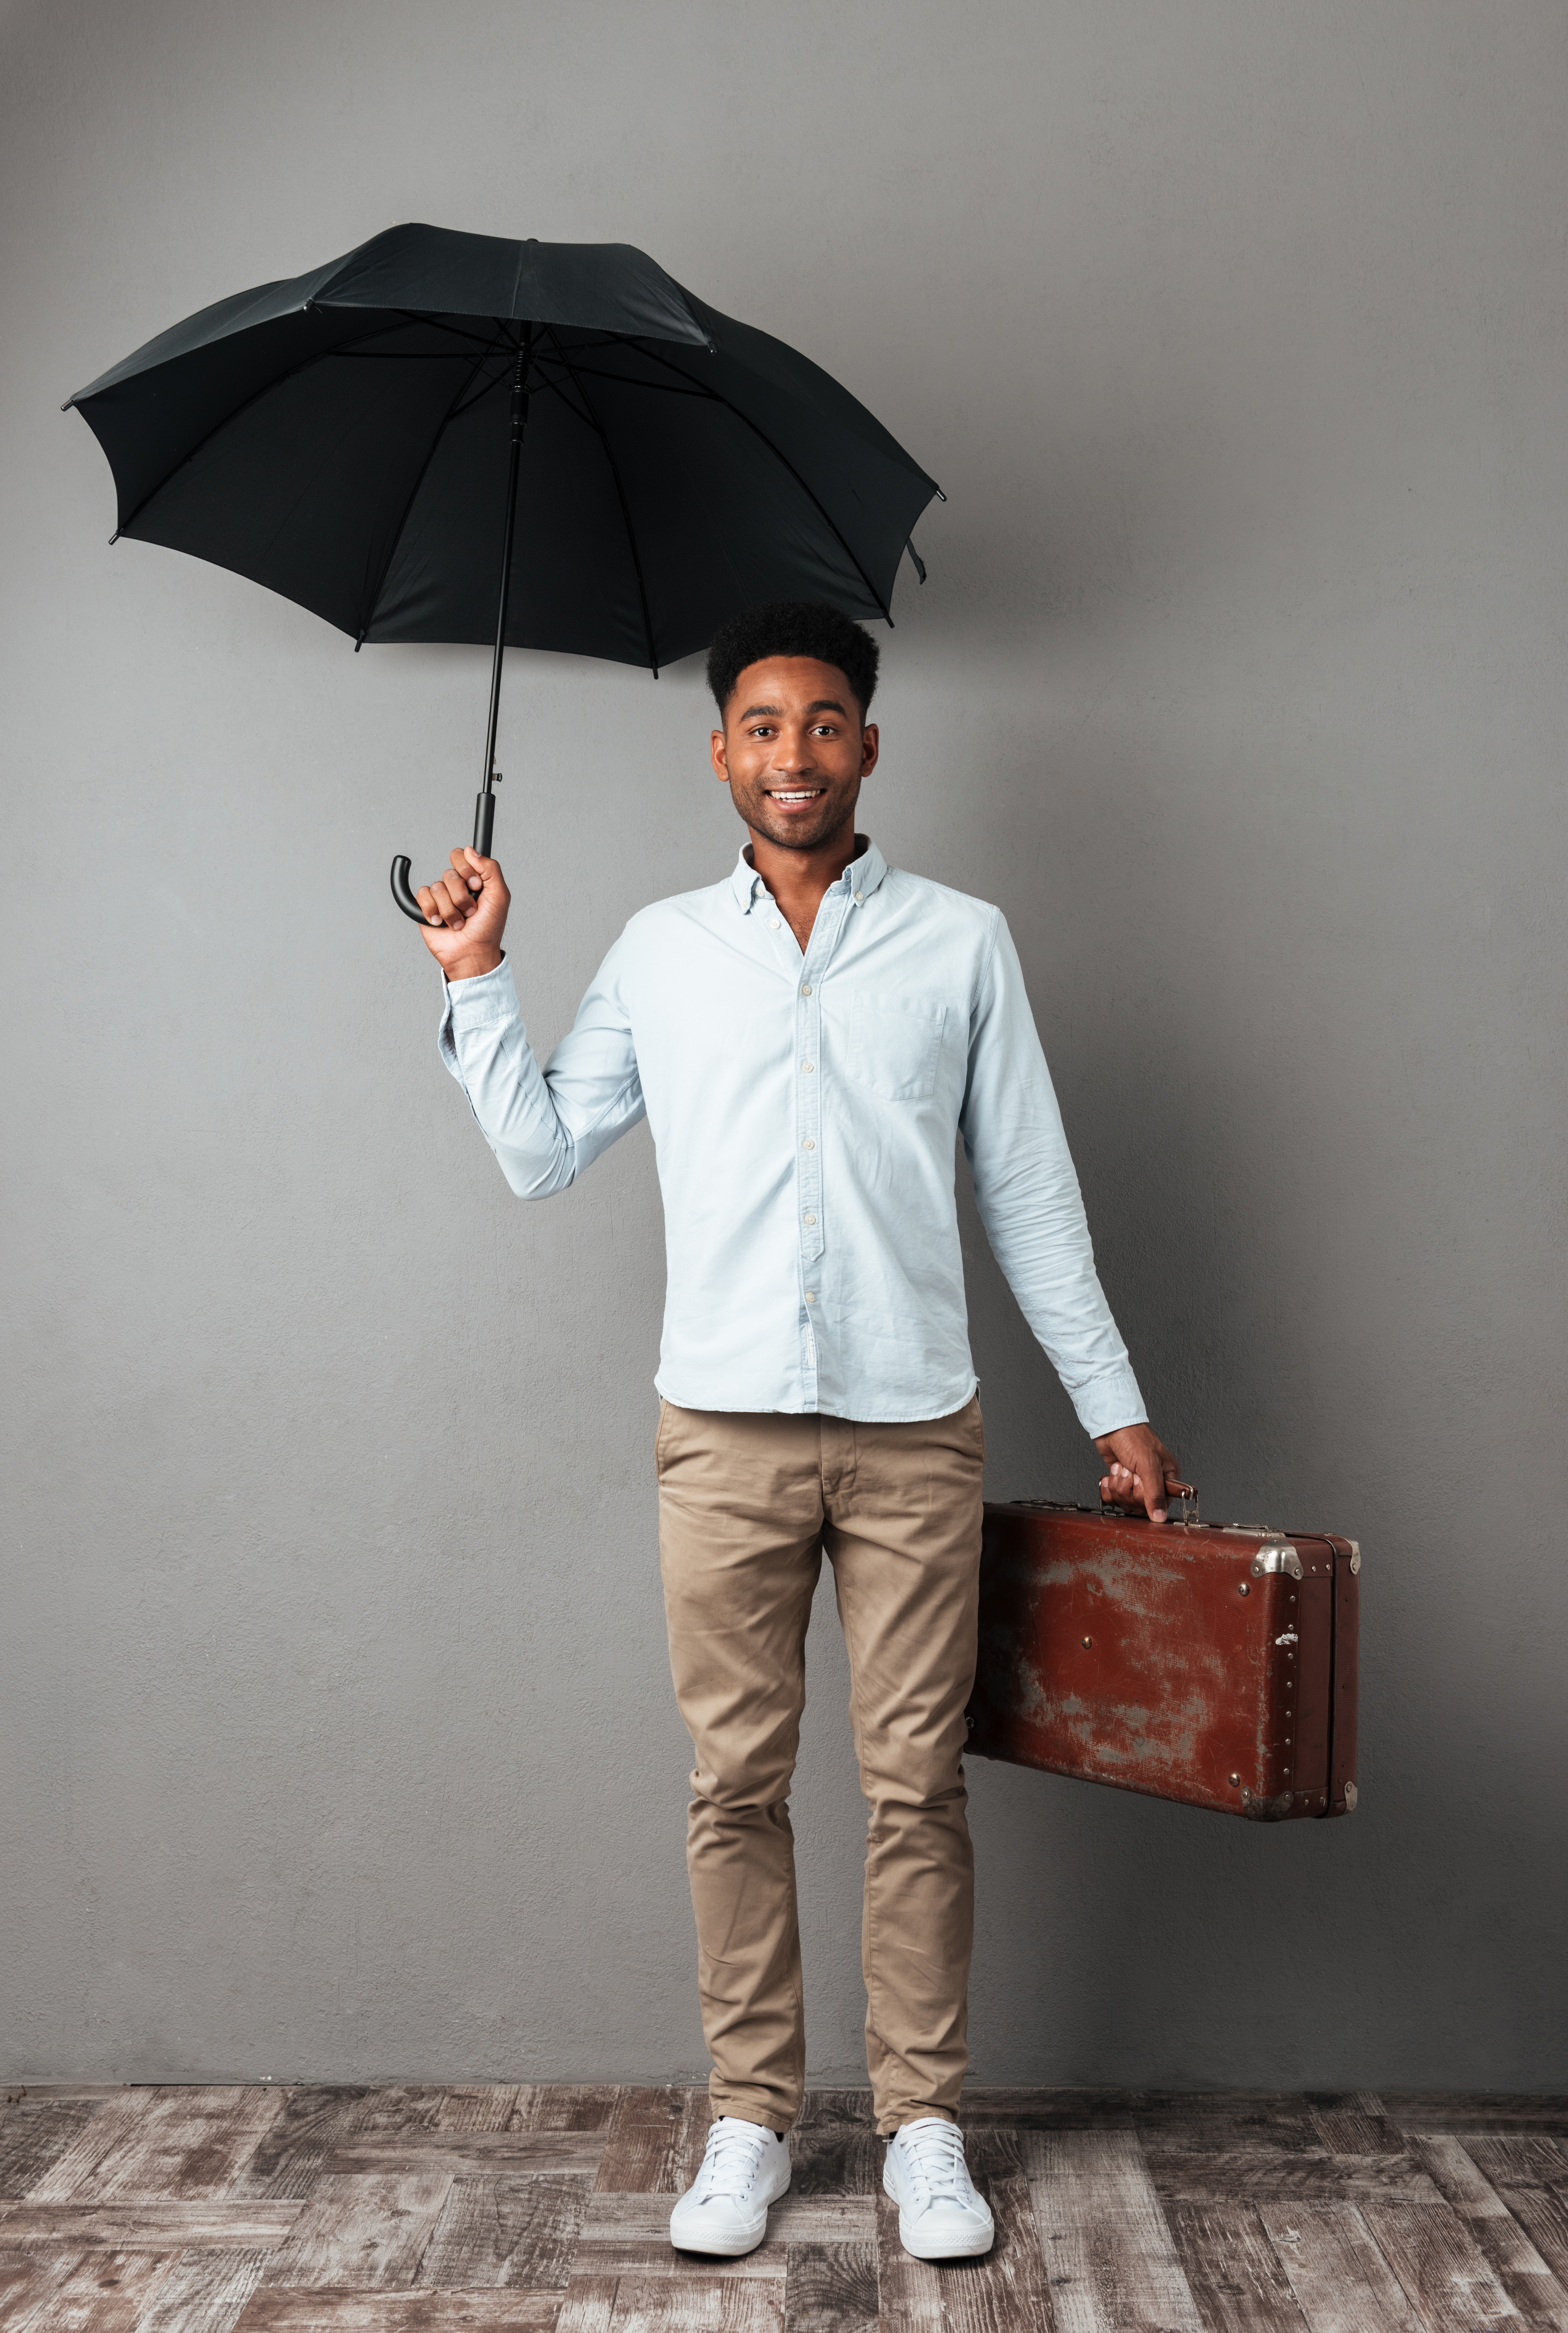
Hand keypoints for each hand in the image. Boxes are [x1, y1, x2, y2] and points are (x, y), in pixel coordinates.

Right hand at [416, 848, 509, 980]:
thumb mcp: (500, 896)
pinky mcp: (427, 908)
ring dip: (450, 910)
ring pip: (437, 888)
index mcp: (474, 880)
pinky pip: (422, 896)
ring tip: (458, 923)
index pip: (462, 855)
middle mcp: (456, 886)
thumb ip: (490, 868)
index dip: (467, 870)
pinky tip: (441, 923)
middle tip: (470, 911)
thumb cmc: (488, 929)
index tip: (477, 887)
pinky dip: (432, 911)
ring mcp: (441, 897)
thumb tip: (470, 850)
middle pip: (449, 874)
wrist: (472, 954)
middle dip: (461, 896)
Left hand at [1094, 1424, 1183, 1523]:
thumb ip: (1155, 1494)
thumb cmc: (1134, 1438)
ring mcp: (1135, 1483)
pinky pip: (1113, 1498)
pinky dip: (1108, 1488)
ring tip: (1120, 1469)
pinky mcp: (1120, 1483)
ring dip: (1118, 1487)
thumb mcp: (1148, 1466)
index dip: (1145, 1498)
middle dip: (1128, 1490)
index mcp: (1167, 1477)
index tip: (1140, 1483)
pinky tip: (1111, 1475)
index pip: (1159, 1504)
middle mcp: (1152, 1482)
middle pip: (1140, 1506)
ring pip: (1125, 1503)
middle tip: (1129, 1472)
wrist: (1111, 1427)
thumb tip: (1160, 1517)